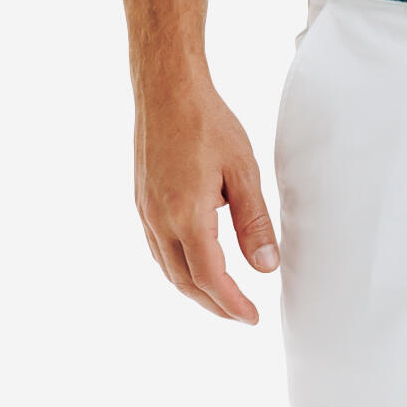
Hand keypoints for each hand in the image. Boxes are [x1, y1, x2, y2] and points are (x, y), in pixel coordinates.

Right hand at [133, 79, 278, 322]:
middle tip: (240, 315)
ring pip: (167, 268)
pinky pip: (157, 248)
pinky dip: (177, 267)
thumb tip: (265, 267)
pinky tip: (194, 264)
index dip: (231, 303)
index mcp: (187, 215)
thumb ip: (254, 223)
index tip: (252, 318)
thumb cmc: (207, 123)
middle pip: (184, 282)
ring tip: (221, 297)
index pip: (209, 277)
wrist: (166, 89)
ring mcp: (145, 212)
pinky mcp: (141, 201)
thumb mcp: (243, 172)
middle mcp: (159, 220)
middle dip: (213, 304)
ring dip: (194, 289)